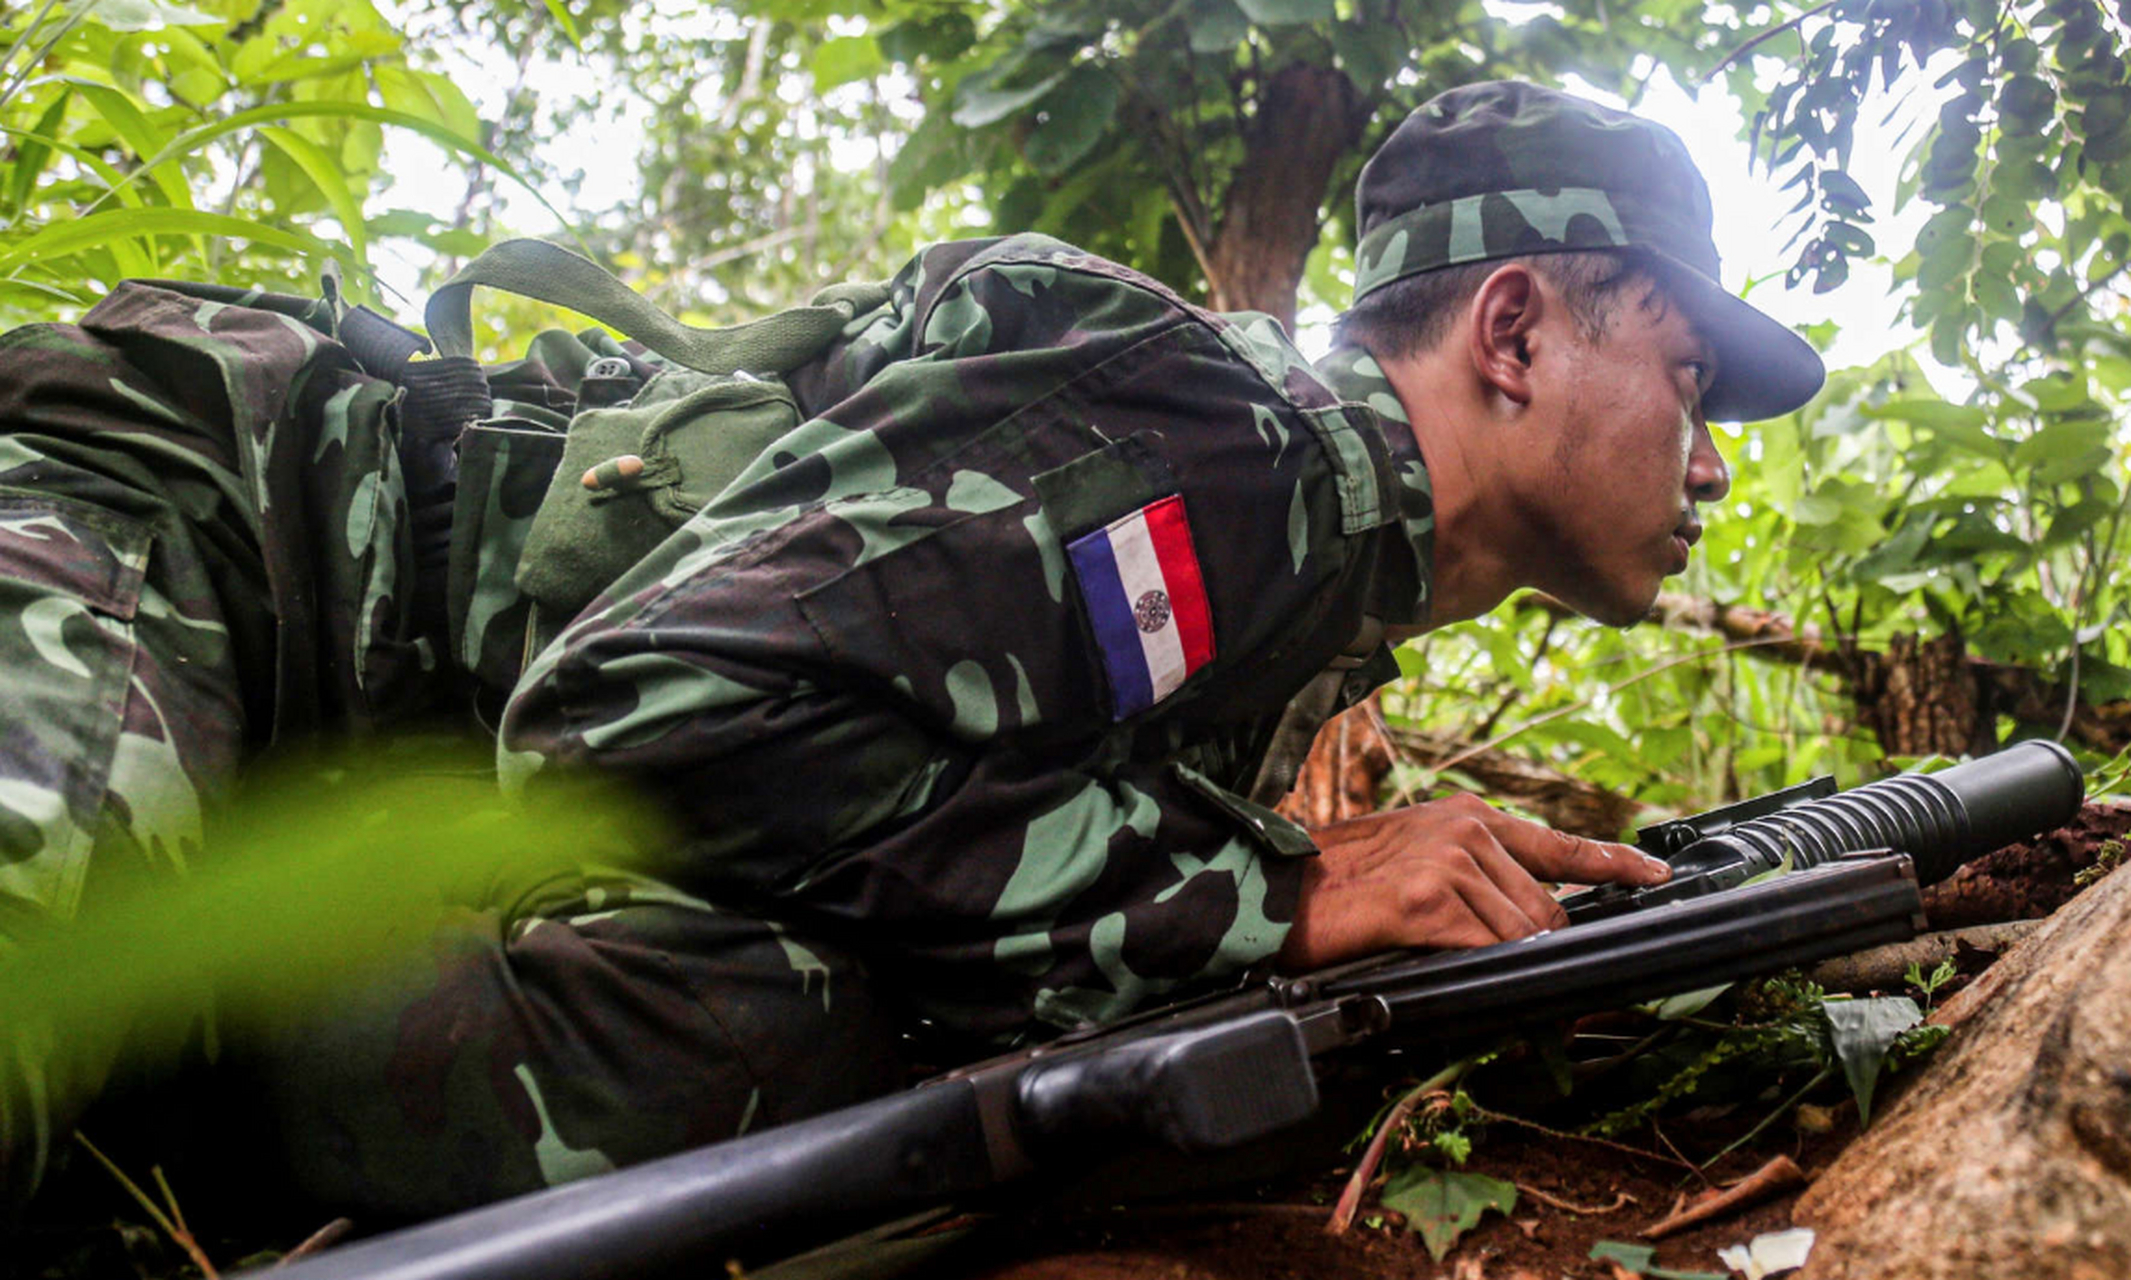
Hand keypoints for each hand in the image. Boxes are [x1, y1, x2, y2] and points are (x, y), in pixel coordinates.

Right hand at [1276, 792, 1670, 969]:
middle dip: (1528, 944)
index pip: (1559, 842)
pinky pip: (1483, 950)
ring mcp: (1448, 863)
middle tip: (1477, 953)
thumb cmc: (1336, 881)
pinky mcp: (1425, 900)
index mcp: (1466, 816)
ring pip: (1518, 935)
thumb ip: (1471, 871)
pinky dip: (1471, 967)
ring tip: (1434, 948)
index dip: (1615, 862)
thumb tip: (1521, 914)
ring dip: (1491, 957)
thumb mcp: (1412, 855)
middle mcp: (1465, 830)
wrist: (1273, 886)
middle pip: (1544, 909)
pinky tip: (1432, 956)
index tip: (1654, 874)